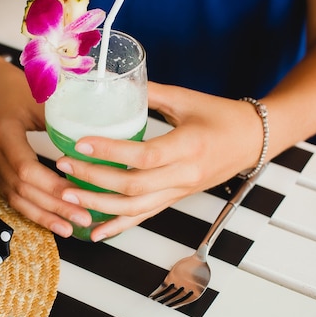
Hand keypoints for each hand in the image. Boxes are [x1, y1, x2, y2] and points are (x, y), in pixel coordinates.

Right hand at [0, 62, 92, 236]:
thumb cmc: (13, 87)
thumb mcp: (40, 96)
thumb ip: (64, 118)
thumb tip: (99, 140)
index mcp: (4, 133)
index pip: (26, 169)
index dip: (51, 186)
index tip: (78, 195)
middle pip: (23, 190)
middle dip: (53, 208)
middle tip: (82, 220)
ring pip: (16, 199)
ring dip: (43, 216)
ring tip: (69, 229)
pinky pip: (14, 196)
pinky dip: (34, 210)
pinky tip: (53, 219)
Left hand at [55, 82, 263, 240]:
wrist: (253, 141)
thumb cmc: (222, 116)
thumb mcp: (187, 98)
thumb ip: (150, 93)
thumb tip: (114, 83)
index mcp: (189, 146)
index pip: (144, 156)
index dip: (110, 152)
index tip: (80, 142)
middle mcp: (184, 175)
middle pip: (133, 187)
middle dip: (93, 179)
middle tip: (62, 166)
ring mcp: (179, 191)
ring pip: (135, 208)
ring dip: (98, 206)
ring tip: (67, 196)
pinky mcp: (176, 199)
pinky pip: (144, 217)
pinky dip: (118, 227)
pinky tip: (94, 233)